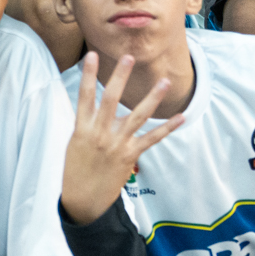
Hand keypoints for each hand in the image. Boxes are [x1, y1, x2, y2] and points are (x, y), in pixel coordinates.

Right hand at [60, 52, 183, 223]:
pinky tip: (180, 117)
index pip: (84, 95)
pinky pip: (151, 139)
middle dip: (120, 77)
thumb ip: (87, 125)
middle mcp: (99, 133)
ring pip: (137, 116)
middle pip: (110, 99)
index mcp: (81, 128)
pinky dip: (167, 128)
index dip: (88, 75)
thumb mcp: (74, 144)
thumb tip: (97, 110)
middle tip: (128, 57)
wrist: (84, 200)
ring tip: (164, 82)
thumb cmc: (76, 170)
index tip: (92, 55)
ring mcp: (116, 144)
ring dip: (152, 98)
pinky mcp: (130, 155)